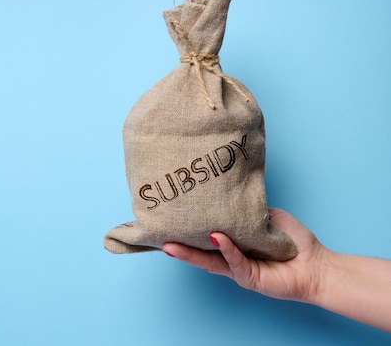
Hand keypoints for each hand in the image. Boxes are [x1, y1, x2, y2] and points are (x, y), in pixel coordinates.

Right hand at [162, 208, 327, 302]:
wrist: (317, 265)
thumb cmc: (296, 242)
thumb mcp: (268, 217)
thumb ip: (247, 210)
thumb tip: (229, 199)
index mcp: (234, 244)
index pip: (206, 237)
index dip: (189, 229)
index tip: (171, 217)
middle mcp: (232, 258)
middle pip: (199, 251)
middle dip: (178, 244)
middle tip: (159, 234)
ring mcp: (238, 270)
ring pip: (208, 261)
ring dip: (189, 253)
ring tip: (170, 245)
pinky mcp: (249, 278)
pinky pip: (234, 261)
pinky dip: (225, 248)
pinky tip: (216, 237)